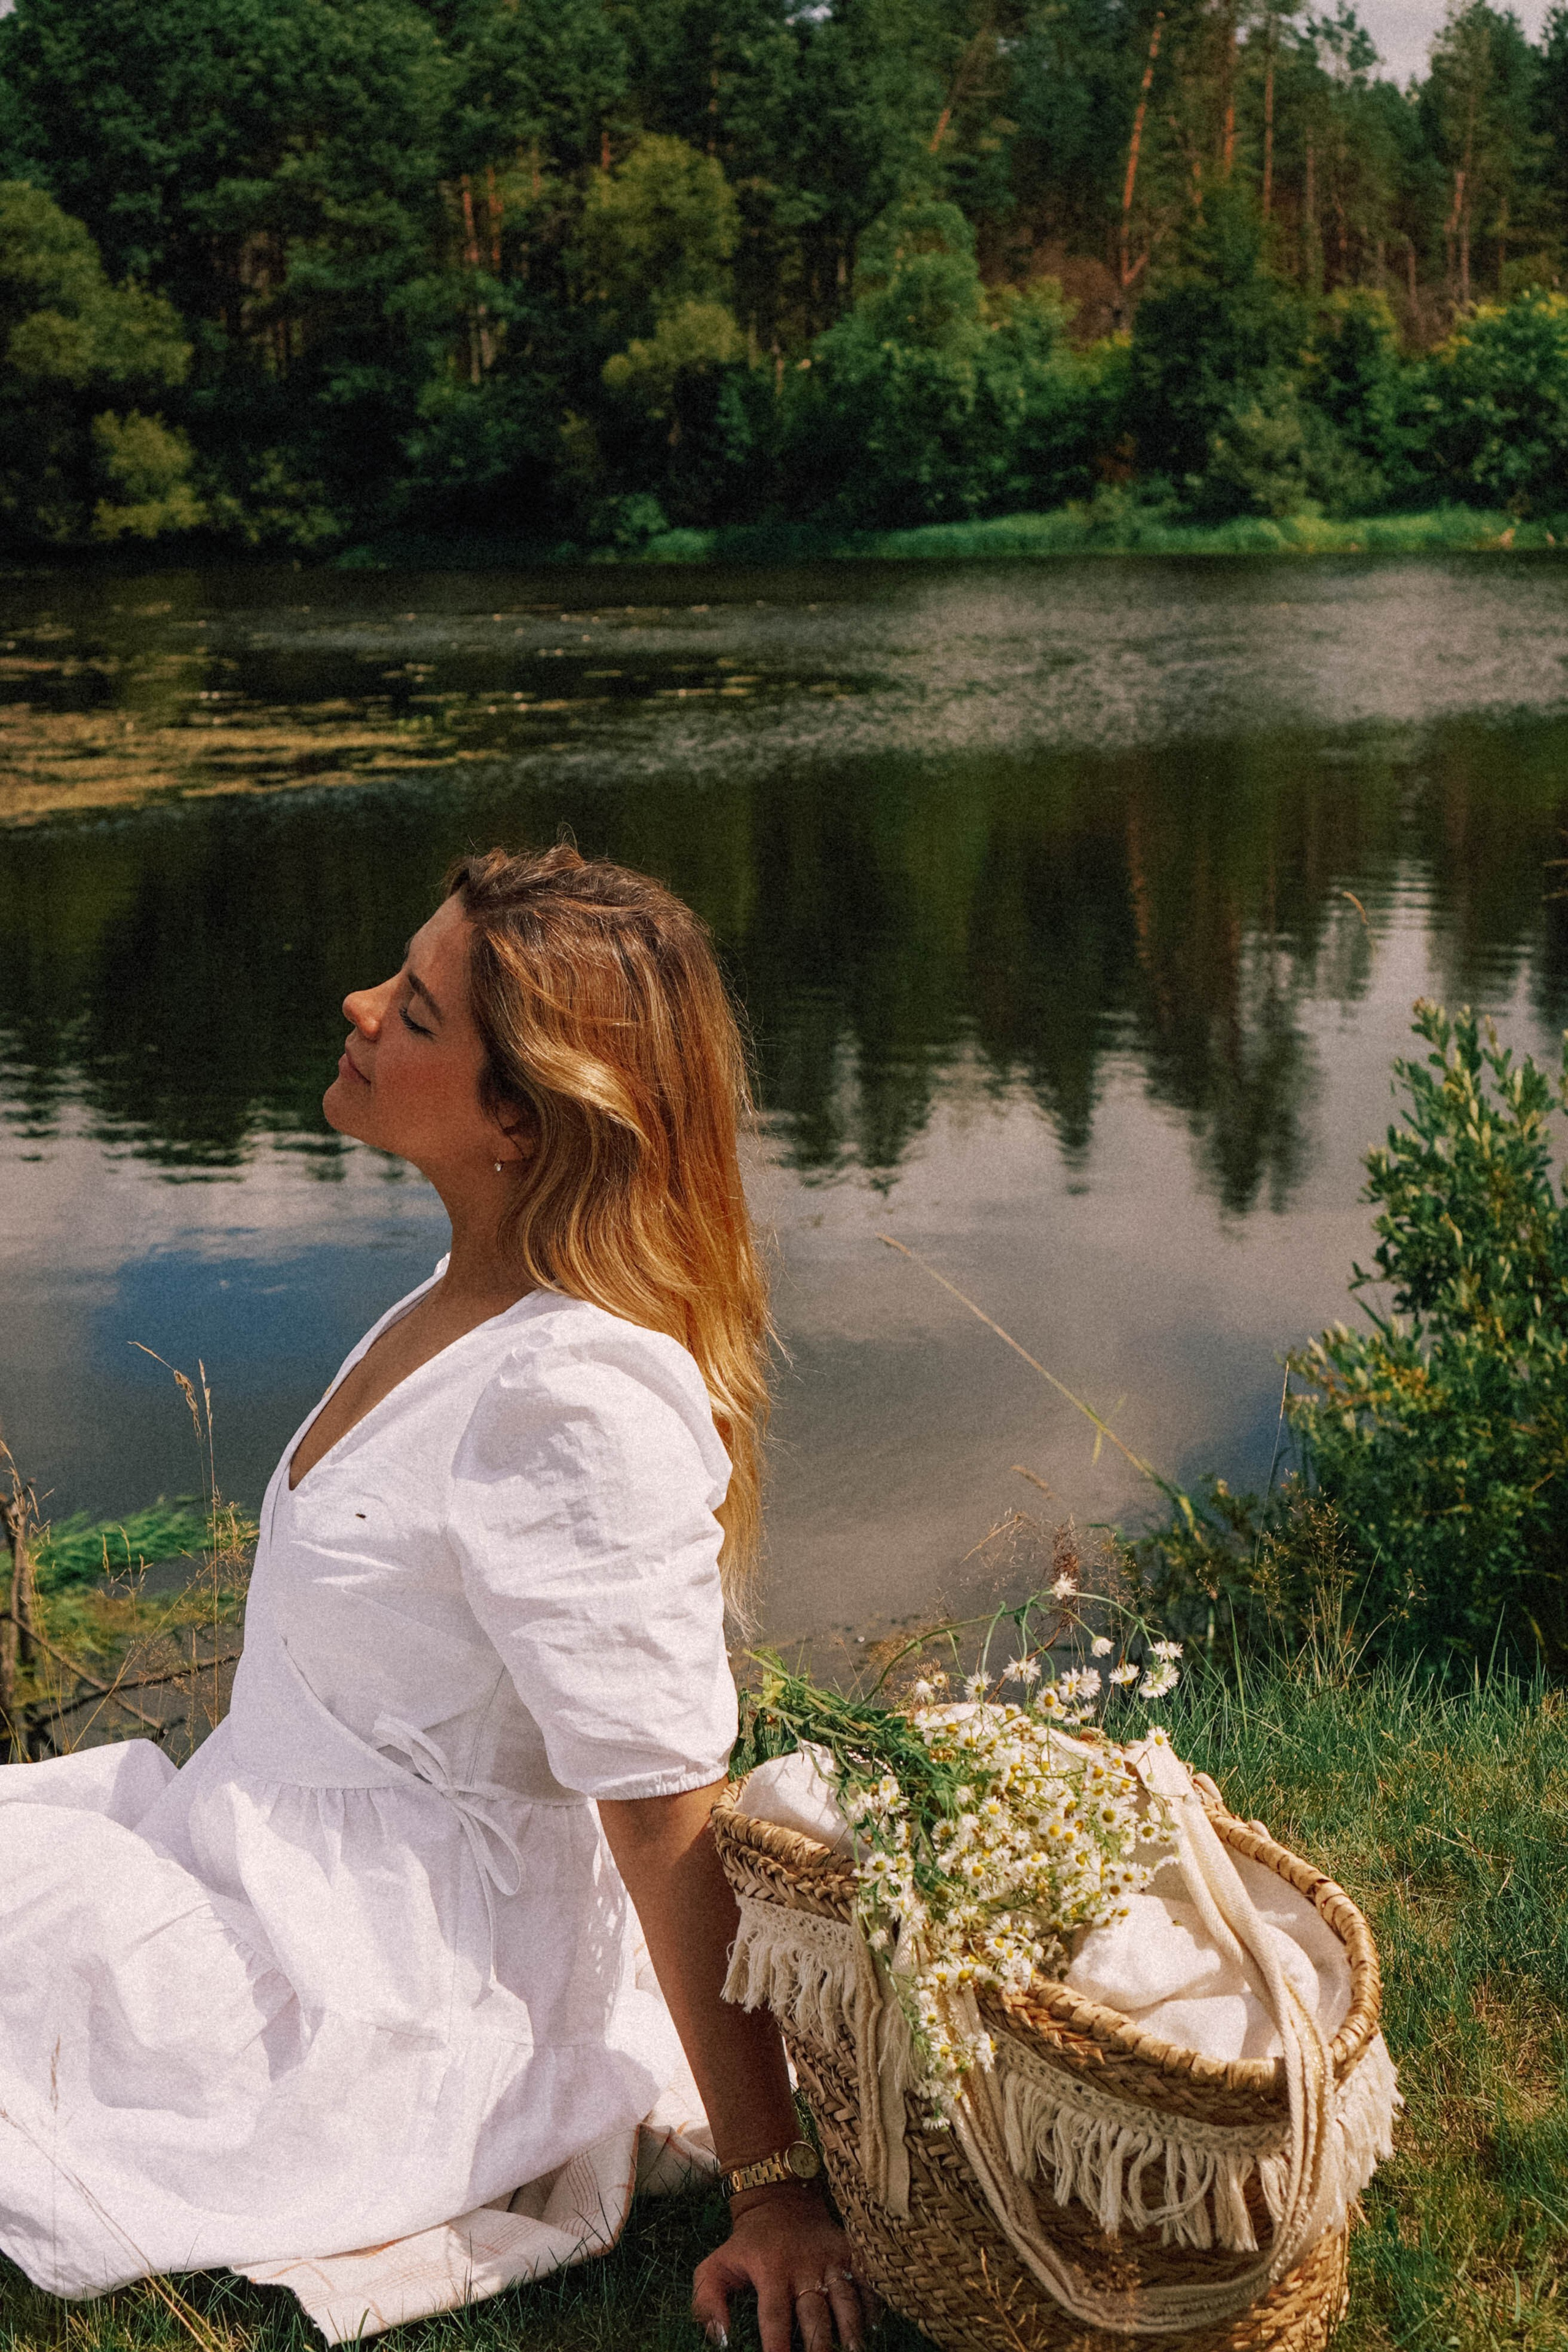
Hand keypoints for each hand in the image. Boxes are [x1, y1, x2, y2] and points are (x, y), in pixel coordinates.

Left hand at [692, 2183, 875, 2351]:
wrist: (780, 2200)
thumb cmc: (746, 2245)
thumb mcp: (715, 2267)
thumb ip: (707, 2303)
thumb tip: (721, 2340)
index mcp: (770, 2271)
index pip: (774, 2317)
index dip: (777, 2347)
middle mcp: (803, 2266)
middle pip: (815, 2314)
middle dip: (819, 2347)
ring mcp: (830, 2259)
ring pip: (845, 2299)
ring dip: (851, 2329)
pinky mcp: (850, 2252)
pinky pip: (866, 2280)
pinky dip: (872, 2304)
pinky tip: (874, 2326)